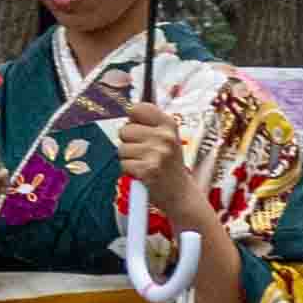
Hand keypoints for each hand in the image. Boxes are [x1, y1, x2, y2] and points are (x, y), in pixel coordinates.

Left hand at [119, 94, 202, 233]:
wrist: (180, 194)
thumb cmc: (170, 165)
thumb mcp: (168, 138)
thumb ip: (150, 124)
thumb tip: (127, 110)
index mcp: (169, 124)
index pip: (137, 108)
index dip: (132, 118)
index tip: (137, 127)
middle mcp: (164, 136)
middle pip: (125, 130)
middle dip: (129, 142)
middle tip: (144, 153)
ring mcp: (156, 153)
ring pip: (121, 148)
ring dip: (128, 158)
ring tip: (144, 163)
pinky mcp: (146, 170)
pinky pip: (123, 164)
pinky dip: (129, 171)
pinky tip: (142, 174)